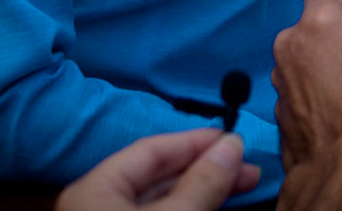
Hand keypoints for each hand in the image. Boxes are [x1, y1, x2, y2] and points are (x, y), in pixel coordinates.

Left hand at [55, 130, 258, 210]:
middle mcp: (97, 203)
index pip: (151, 149)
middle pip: (159, 175)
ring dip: (204, 191)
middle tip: (249, 167)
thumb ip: (201, 185)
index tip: (236, 139)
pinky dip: (190, 210)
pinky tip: (216, 206)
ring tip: (243, 184)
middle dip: (207, 168)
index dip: (196, 141)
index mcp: (93, 188)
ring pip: (162, 200)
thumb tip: (233, 145)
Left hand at [270, 0, 341, 208]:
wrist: (341, 171)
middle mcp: (291, 40)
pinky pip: (299, 80)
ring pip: (307, 52)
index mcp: (320, 20)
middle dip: (339, 34)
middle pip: (315, 21)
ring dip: (325, 62)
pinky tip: (337, 107)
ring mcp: (280, 72)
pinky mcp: (277, 100)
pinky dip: (314, 87)